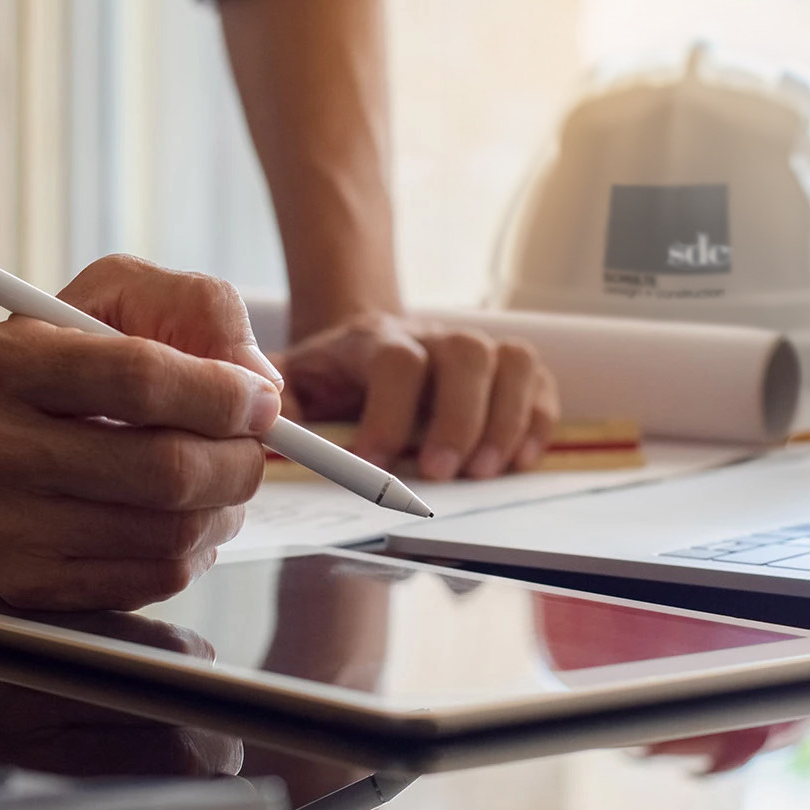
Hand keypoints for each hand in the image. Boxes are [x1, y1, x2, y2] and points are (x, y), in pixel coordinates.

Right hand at [0, 255, 283, 609]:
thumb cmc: (54, 363)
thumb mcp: (114, 299)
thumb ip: (198, 311)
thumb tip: (262, 387)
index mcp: (5, 361)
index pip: (140, 379)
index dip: (223, 394)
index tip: (262, 400)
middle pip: (164, 469)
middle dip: (239, 460)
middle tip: (253, 447)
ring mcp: (2, 526)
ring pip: (171, 533)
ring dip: (225, 507)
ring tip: (218, 478)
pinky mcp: (26, 584)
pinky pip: (154, 579)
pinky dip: (194, 548)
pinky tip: (180, 516)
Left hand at [276, 311, 558, 479]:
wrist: (363, 341)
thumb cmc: (328, 375)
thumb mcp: (291, 380)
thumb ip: (276, 400)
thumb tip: (269, 426)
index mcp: (375, 339)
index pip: (395, 361)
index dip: (389, 412)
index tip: (373, 464)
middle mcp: (433, 335)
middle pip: (466, 354)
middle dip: (458, 418)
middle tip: (442, 473)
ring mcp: (476, 348)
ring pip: (512, 362)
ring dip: (504, 420)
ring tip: (483, 472)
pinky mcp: (507, 369)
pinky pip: (540, 382)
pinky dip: (538, 422)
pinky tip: (518, 462)